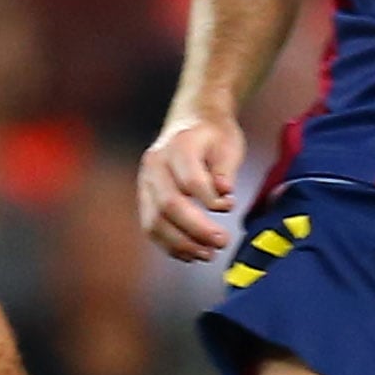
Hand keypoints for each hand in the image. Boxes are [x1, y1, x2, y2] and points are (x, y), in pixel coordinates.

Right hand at [138, 111, 244, 263]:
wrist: (192, 120)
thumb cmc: (214, 135)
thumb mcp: (228, 144)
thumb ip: (225, 171)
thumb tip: (224, 194)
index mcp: (179, 145)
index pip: (190, 181)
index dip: (210, 200)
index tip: (230, 205)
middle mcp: (155, 163)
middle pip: (169, 205)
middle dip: (196, 230)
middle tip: (222, 243)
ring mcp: (145, 182)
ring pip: (155, 221)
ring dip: (181, 244)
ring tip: (208, 255)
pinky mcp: (145, 198)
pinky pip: (151, 227)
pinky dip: (170, 245)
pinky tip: (192, 254)